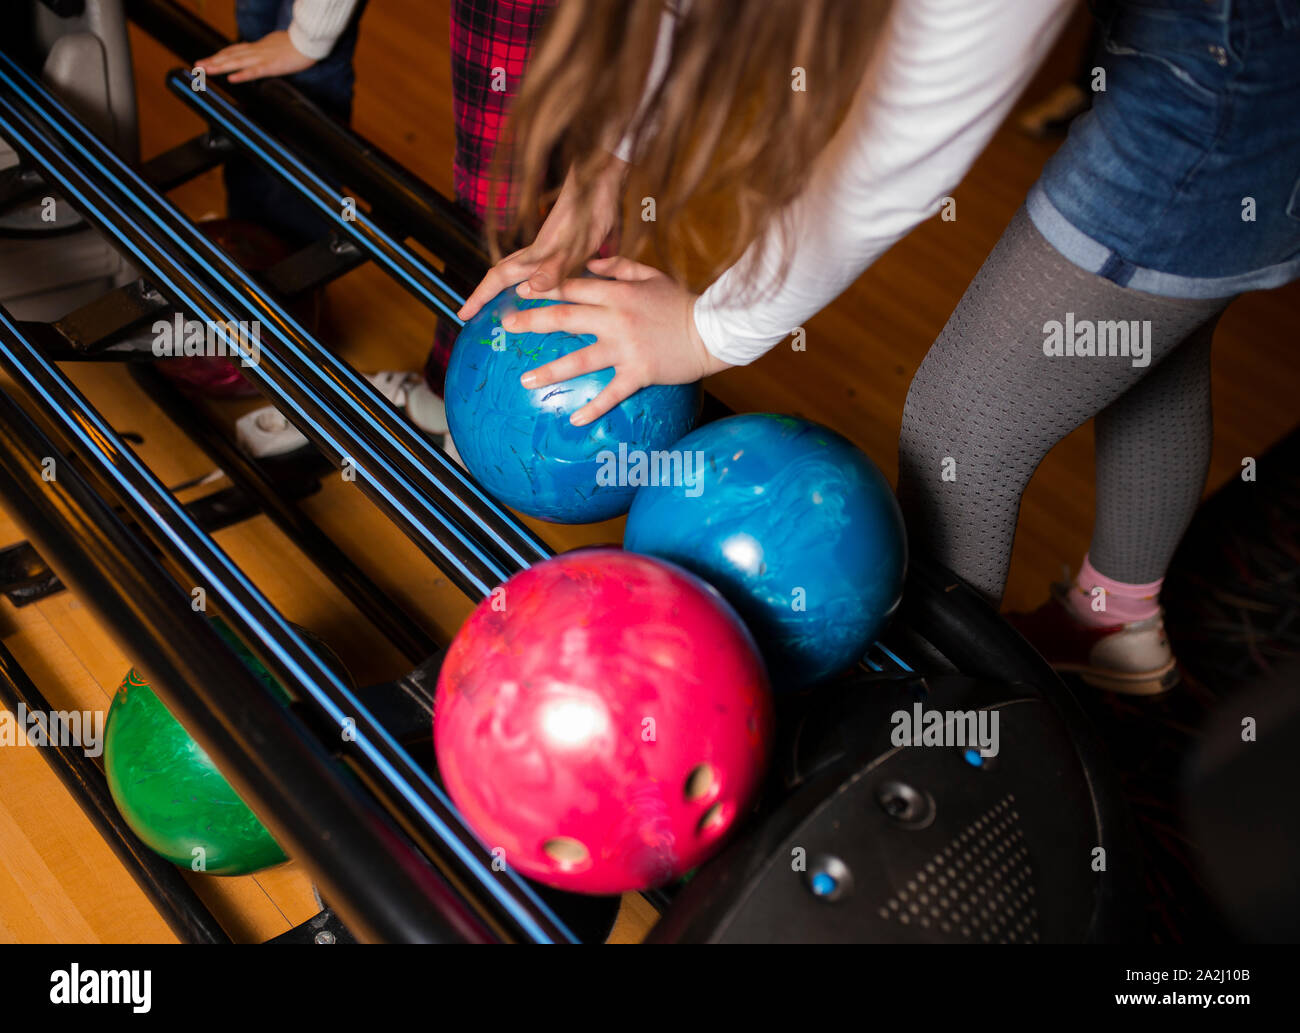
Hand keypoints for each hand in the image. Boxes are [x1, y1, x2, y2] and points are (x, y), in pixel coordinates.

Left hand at [195, 31, 316, 83]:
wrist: (308, 40)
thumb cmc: (297, 44)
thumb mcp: (278, 45)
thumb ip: (268, 50)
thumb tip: (264, 55)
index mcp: (258, 47)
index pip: (234, 50)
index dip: (220, 55)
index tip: (208, 59)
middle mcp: (256, 51)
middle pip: (230, 55)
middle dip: (212, 61)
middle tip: (197, 65)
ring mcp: (262, 58)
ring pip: (236, 62)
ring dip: (220, 66)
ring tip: (205, 70)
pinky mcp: (271, 66)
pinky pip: (254, 71)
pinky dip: (242, 75)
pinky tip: (232, 79)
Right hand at [457, 158, 627, 322]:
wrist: (600, 186)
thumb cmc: (587, 214)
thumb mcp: (573, 246)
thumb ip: (553, 268)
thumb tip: (528, 290)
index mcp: (534, 256)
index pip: (498, 278)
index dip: (480, 296)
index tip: (463, 314)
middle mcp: (536, 254)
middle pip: (503, 276)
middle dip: (487, 296)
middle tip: (476, 317)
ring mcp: (548, 251)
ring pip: (520, 274)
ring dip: (508, 292)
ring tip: (505, 312)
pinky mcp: (564, 250)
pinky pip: (541, 273)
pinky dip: (534, 287)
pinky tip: (545, 296)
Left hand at [503, 257, 732, 425]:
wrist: (712, 331)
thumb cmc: (680, 302)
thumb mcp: (651, 275)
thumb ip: (618, 268)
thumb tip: (590, 266)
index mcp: (617, 293)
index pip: (572, 287)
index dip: (543, 287)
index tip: (519, 290)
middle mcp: (616, 320)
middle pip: (565, 319)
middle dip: (532, 321)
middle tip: (507, 326)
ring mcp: (626, 349)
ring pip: (580, 360)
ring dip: (550, 371)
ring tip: (525, 380)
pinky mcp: (639, 373)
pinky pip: (611, 394)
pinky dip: (593, 408)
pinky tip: (573, 420)